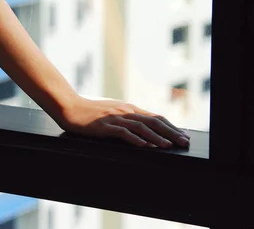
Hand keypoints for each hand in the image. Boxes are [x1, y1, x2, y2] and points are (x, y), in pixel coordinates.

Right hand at [58, 97, 189, 147]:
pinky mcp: (104, 125)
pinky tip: (144, 146)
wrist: (70, 107)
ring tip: (168, 146)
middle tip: (184, 143)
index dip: (171, 127)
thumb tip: (143, 130)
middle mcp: (125, 111)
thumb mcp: (112, 113)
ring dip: (156, 137)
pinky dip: (135, 139)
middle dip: (171, 132)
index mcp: (129, 109)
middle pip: (153, 121)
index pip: (155, 117)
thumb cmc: (90, 113)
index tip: (183, 136)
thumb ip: (126, 119)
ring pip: (140, 127)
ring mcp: (115, 117)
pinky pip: (122, 133)